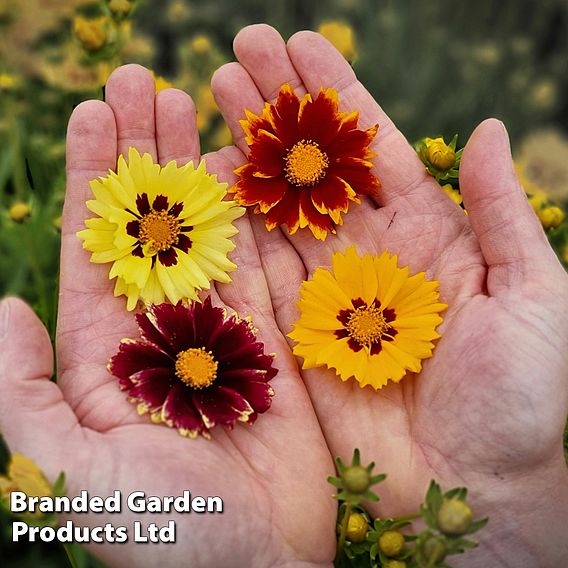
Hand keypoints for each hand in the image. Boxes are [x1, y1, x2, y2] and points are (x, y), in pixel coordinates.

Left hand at [0, 65, 335, 567]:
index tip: (96, 110)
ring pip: (207, 236)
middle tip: (146, 80)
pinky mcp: (275, 347)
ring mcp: (223, 337)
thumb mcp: (64, 469)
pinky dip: (253, 220)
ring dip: (197, 172)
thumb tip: (2, 308)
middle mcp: (162, 335)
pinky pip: (263, 270)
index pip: (95, 246)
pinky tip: (245, 172)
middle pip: (150, 225)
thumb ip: (18, 391)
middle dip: (144, 154)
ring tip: (194, 103)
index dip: (94, 178)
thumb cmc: (162, 534)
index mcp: (105, 355)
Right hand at [212, 25, 567, 565]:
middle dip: (276, 110)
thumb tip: (487, 127)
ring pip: (276, 210)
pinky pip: (259, 273)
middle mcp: (368, 256)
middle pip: (312, 170)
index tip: (300, 45)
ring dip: (245, 156)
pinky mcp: (296, 337)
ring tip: (208, 99)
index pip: (370, 150)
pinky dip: (232, 227)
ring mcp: (326, 295)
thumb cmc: (521, 397)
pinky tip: (207, 179)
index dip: (336, 96)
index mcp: (427, 235)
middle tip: (236, 55)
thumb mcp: (531, 292)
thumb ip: (500, 212)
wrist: (479, 488)